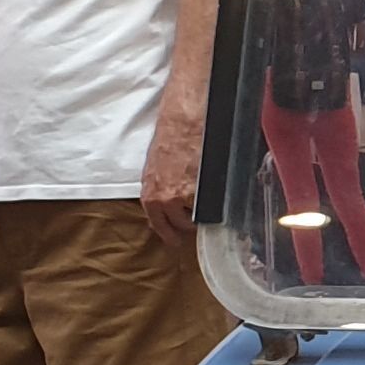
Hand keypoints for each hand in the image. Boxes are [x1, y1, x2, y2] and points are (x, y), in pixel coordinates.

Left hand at [139, 110, 202, 247]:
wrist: (182, 124)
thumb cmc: (168, 141)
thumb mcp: (153, 170)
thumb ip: (157, 191)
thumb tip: (166, 205)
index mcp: (151, 196)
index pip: (159, 227)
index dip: (169, 234)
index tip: (175, 240)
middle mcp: (166, 201)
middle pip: (181, 226)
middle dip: (189, 222)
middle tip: (196, 217)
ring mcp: (186, 197)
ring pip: (199, 217)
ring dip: (203, 210)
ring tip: (206, 196)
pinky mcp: (203, 190)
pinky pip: (211, 205)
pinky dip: (214, 200)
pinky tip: (213, 188)